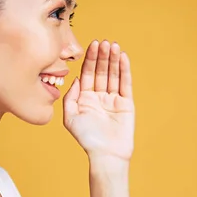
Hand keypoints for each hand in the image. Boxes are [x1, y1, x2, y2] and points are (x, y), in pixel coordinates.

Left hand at [63, 40, 134, 161]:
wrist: (106, 155)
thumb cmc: (87, 139)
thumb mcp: (70, 117)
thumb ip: (70, 97)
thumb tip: (77, 79)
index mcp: (85, 98)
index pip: (88, 74)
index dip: (90, 60)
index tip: (92, 45)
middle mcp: (99, 96)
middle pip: (101, 71)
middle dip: (102, 56)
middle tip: (103, 42)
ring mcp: (113, 99)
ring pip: (113, 75)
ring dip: (113, 60)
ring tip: (113, 45)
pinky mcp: (126, 103)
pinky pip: (125, 83)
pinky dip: (124, 70)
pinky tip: (122, 57)